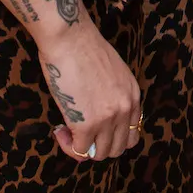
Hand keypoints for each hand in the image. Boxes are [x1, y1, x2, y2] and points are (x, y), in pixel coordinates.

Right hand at [36, 18, 142, 161]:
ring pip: (99, 154)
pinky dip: (67, 146)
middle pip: (117, 148)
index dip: (110, 136)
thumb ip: (113, 95)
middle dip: (97, 145)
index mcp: (133, 95)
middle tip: (79, 131)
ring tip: (67, 129)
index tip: (94, 128)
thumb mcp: (113, 74)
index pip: (131, 134)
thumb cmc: (85, 49)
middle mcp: (125, 108)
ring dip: (82, 147)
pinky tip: (60, 130)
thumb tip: (99, 114)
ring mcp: (108, 118)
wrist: (70, 38)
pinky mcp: (87, 125)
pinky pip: (79, 151)